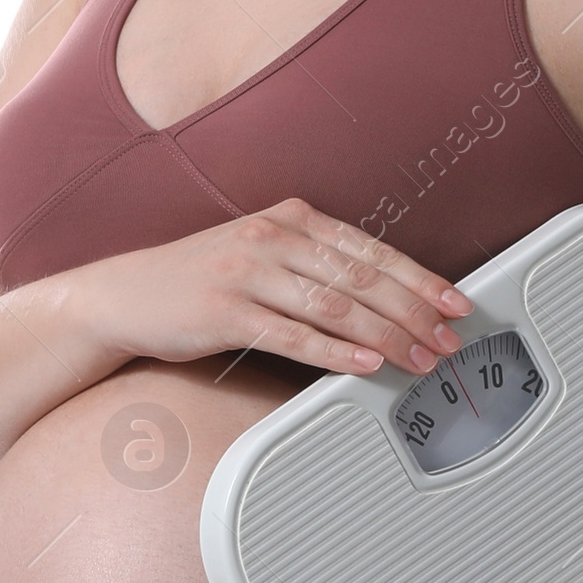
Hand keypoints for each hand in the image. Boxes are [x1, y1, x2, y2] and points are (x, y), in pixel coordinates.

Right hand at [77, 197, 472, 376]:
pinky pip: (292, 335)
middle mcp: (272, 237)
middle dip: (415, 311)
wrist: (125, 295)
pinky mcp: (224, 312)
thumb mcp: (262, 252)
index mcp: (291, 217)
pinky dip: (335, 352)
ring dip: (386, 336)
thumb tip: (385, 298)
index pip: (371, 249)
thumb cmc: (201, 279)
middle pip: (362, 277)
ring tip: (419, 359)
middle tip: (449, 339)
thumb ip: (316, 264)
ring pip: (335, 306)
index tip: (457, 302)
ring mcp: (247, 272)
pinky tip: (365, 365)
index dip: (421, 277)